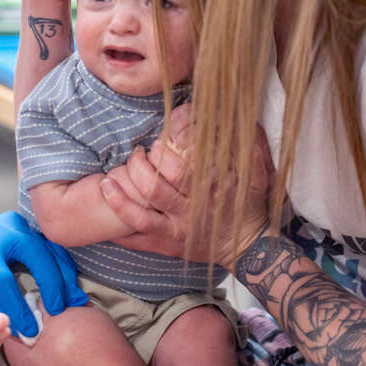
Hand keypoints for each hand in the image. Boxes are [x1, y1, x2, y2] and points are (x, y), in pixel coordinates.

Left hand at [0, 211, 87, 337]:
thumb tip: (12, 331)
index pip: (4, 281)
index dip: (19, 307)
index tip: (30, 329)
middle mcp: (2, 232)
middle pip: (36, 256)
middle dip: (51, 286)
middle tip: (58, 310)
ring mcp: (18, 225)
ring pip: (50, 249)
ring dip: (64, 276)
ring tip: (73, 300)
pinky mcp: (28, 225)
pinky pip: (52, 246)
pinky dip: (63, 267)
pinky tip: (70, 285)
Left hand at [103, 125, 273, 267]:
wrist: (249, 247)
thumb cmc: (249, 205)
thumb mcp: (259, 174)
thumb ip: (252, 145)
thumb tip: (247, 118)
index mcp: (211, 188)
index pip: (181, 166)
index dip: (164, 148)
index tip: (160, 138)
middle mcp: (191, 209)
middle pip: (155, 186)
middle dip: (139, 166)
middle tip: (136, 152)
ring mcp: (177, 228)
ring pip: (142, 210)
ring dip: (120, 192)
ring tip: (107, 178)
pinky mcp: (167, 243)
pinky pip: (137, 235)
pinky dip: (120, 224)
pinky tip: (106, 209)